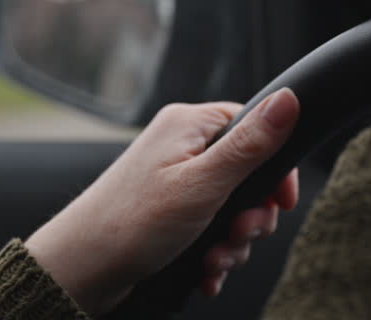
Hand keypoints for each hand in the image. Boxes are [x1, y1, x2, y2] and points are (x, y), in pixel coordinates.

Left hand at [25, 88, 299, 313]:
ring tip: (215, 261)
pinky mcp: (167, 211)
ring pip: (230, 207)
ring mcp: (172, 180)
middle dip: (251, 215)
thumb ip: (250, 146)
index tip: (282, 203)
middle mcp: (181, 146)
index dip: (274, 168)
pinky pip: (208, 226)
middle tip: (239, 235)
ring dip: (232, 242)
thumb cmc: (134, 222)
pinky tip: (205, 272)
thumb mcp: (203, 184)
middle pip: (246, 173)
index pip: (254, 126)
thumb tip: (289, 99)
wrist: (80, 270)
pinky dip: (213, 252)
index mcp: (189, 125)